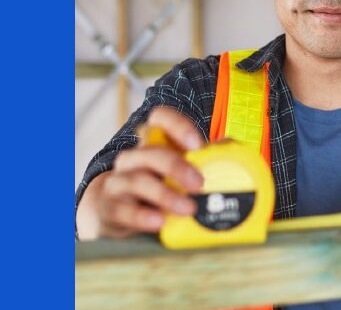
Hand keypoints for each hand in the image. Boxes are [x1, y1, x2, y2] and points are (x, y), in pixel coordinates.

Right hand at [76, 107, 205, 239]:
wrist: (115, 214)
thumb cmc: (157, 187)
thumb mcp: (180, 172)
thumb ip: (205, 159)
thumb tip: (231, 147)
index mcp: (153, 143)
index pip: (160, 118)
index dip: (177, 125)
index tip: (197, 144)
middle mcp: (133, 158)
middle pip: (150, 152)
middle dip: (176, 166)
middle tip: (199, 183)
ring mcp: (118, 182)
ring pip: (136, 181)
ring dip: (164, 195)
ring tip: (188, 209)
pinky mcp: (109, 209)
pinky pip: (122, 210)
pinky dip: (142, 216)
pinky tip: (159, 222)